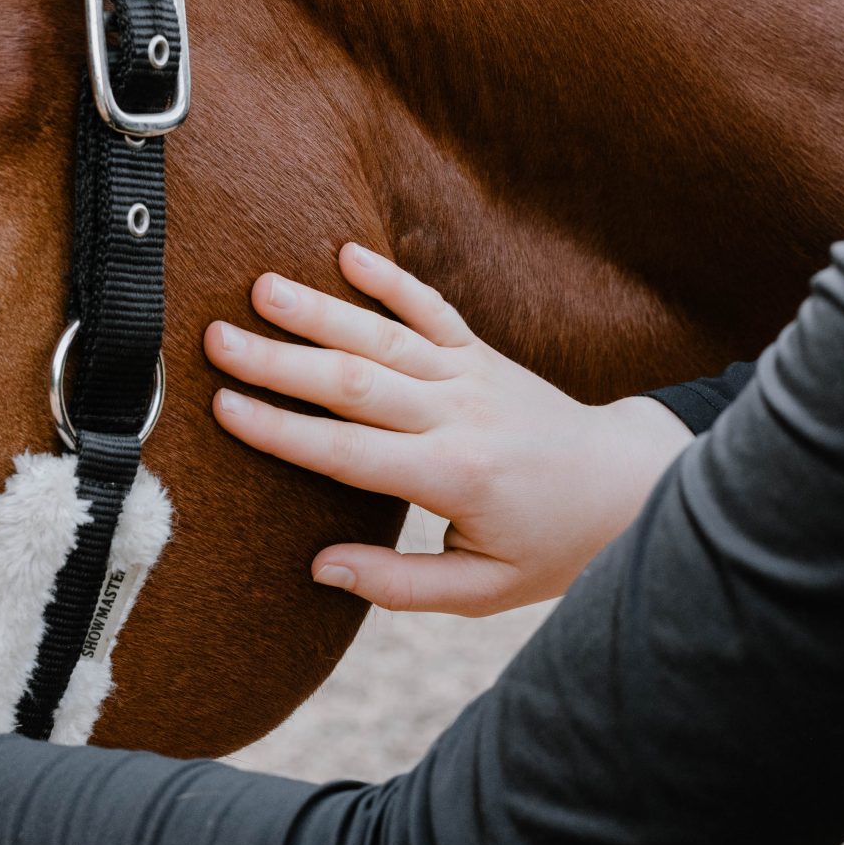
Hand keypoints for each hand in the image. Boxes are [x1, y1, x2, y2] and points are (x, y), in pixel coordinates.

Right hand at [205, 241, 693, 614]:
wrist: (627, 486)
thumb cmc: (551, 547)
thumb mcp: (481, 591)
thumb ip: (399, 585)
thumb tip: (320, 569)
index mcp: (452, 477)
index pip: (348, 452)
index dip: (281, 430)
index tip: (224, 408)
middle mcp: (460, 416)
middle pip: (356, 382)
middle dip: (281, 360)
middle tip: (216, 338)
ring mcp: (473, 377)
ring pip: (386, 337)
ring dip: (321, 310)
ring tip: (261, 287)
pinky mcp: (485, 356)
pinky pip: (434, 310)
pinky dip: (392, 280)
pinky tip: (347, 253)